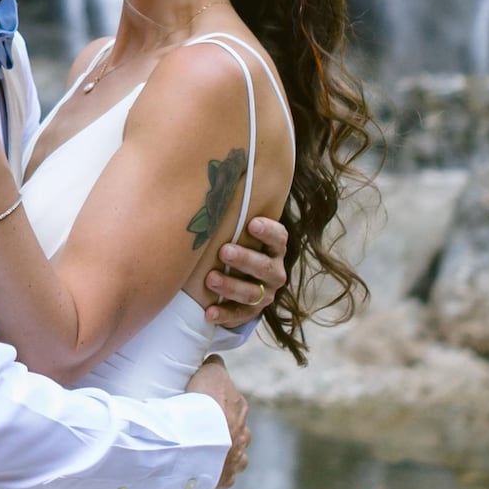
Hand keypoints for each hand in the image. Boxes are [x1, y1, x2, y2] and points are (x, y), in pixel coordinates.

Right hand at [186, 355, 249, 488]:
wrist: (198, 439)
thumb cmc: (205, 403)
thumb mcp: (211, 371)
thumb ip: (215, 365)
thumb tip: (215, 360)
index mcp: (240, 407)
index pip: (234, 401)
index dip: (220, 401)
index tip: (206, 403)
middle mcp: (243, 433)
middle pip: (238, 429)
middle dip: (227, 428)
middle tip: (205, 427)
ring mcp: (236, 457)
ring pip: (237, 453)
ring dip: (227, 451)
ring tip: (208, 450)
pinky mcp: (226, 478)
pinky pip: (226, 475)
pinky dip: (219, 472)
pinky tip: (208, 469)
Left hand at [204, 215, 287, 329]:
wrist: (240, 275)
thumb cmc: (235, 240)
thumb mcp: (238, 226)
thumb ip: (233, 209)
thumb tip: (211, 172)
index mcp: (274, 247)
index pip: (279, 238)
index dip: (269, 231)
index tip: (252, 223)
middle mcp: (274, 271)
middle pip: (265, 267)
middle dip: (245, 259)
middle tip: (224, 251)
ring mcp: (265, 293)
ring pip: (253, 293)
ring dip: (231, 286)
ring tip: (210, 279)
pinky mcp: (251, 312)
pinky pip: (239, 316)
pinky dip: (224, 315)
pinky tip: (208, 313)